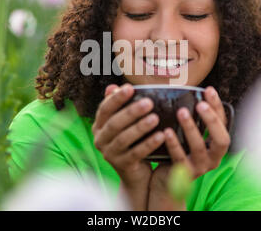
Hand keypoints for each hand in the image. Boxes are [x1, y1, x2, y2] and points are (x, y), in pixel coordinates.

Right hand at [92, 83, 164, 209]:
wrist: (135, 173)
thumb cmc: (132, 141)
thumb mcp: (125, 124)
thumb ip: (120, 106)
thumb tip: (113, 87)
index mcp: (99, 126)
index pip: (104, 109)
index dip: (116, 98)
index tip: (130, 87)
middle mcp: (100, 140)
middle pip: (114, 123)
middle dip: (131, 112)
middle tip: (149, 102)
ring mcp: (109, 154)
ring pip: (123, 139)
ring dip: (140, 127)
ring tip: (155, 118)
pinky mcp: (122, 166)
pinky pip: (136, 154)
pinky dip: (148, 144)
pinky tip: (161, 136)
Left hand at [148, 86, 230, 209]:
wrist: (166, 179)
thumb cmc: (178, 150)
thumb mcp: (188, 134)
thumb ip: (192, 118)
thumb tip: (188, 90)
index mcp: (217, 145)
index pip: (223, 124)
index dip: (217, 107)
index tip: (209, 90)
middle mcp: (214, 157)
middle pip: (221, 139)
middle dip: (211, 120)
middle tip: (200, 104)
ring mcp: (200, 167)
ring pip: (199, 148)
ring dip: (190, 128)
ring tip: (181, 112)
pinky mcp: (184, 174)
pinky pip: (180, 158)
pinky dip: (174, 143)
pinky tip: (166, 131)